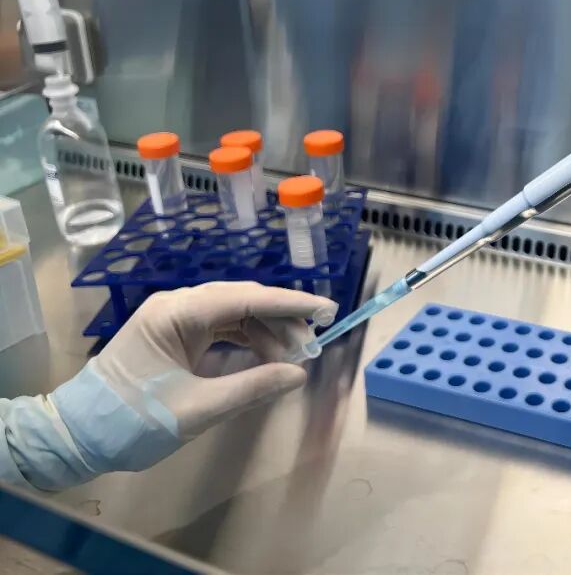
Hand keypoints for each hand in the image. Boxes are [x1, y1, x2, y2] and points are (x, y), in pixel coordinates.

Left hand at [50, 282, 335, 478]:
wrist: (76, 438)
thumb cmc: (131, 421)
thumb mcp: (197, 409)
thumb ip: (252, 388)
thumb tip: (298, 374)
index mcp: (176, 313)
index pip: (245, 298)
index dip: (291, 304)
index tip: (327, 310)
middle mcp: (176, 306)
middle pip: (243, 300)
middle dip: (283, 320)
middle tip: (314, 344)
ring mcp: (175, 320)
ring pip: (235, 314)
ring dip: (267, 332)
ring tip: (293, 358)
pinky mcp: (175, 337)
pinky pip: (221, 328)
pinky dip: (248, 341)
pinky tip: (268, 358)